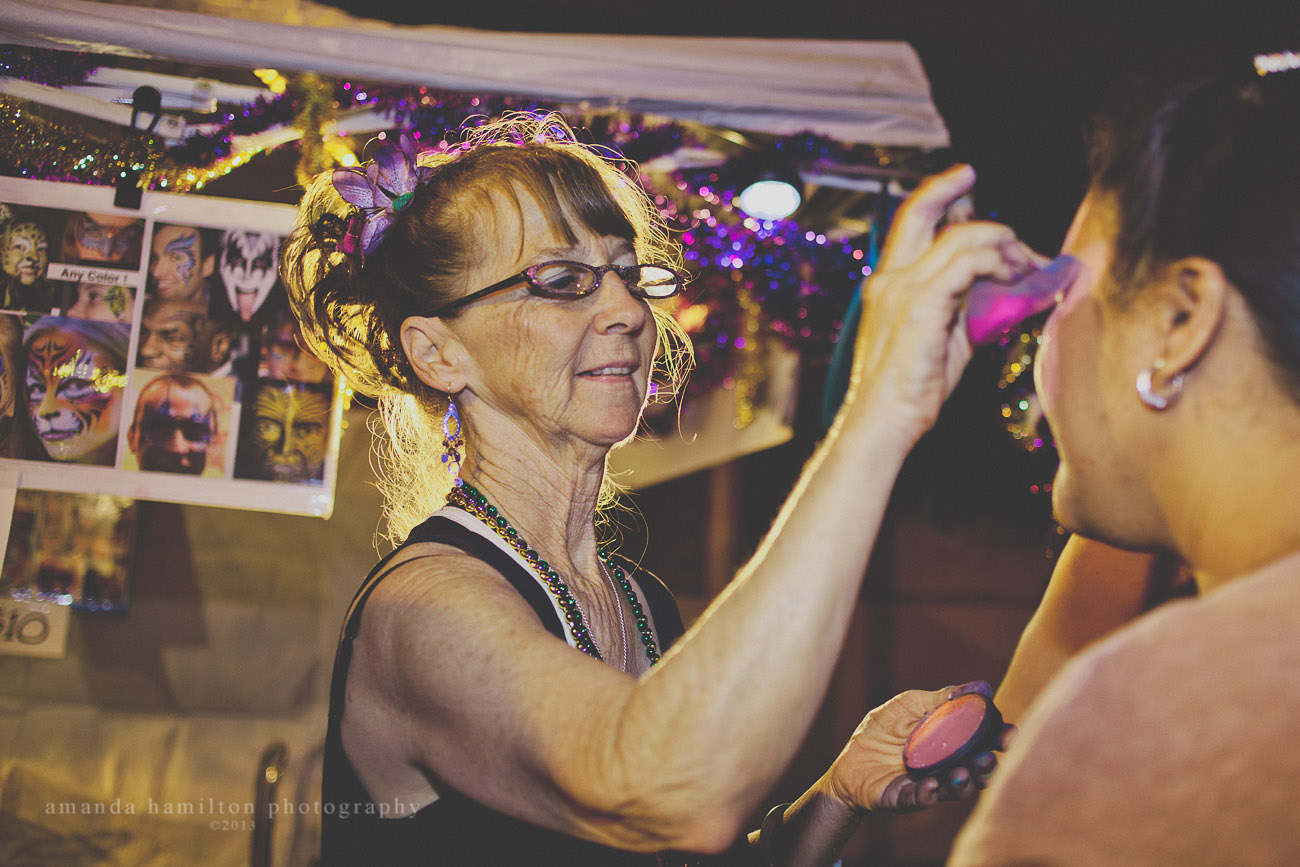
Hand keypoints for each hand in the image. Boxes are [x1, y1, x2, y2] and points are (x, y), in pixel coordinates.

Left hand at [824, 681, 1011, 813]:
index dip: (998, 739)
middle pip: (977, 771)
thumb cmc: (883, 729)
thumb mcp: (911, 705)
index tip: (1009, 734)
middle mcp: (948, 768)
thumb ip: (943, 698)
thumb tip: (983, 687)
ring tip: (962, 772)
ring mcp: (930, 786)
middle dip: (986, 766)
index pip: (982, 743)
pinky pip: (920, 800)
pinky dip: (927, 794)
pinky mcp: (905, 799)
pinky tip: (930, 785)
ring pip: (955, 790)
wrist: (850, 761)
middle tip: (987, 758)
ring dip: (963, 783)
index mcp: (952, 744)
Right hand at [844, 165, 1040, 444]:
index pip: (908, 224)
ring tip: (1025, 263)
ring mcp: (901, 290)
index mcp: (887, 285)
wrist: (883, 421)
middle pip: (921, 211)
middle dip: (951, 188)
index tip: (963, 183)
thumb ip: (963, 302)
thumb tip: (1001, 280)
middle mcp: (889, 279)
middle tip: (976, 180)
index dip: (936, 196)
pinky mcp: (921, 305)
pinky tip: (1015, 276)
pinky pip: (967, 263)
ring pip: (960, 237)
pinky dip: (997, 262)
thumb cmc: (911, 388)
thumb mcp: (940, 336)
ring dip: (1001, 243)